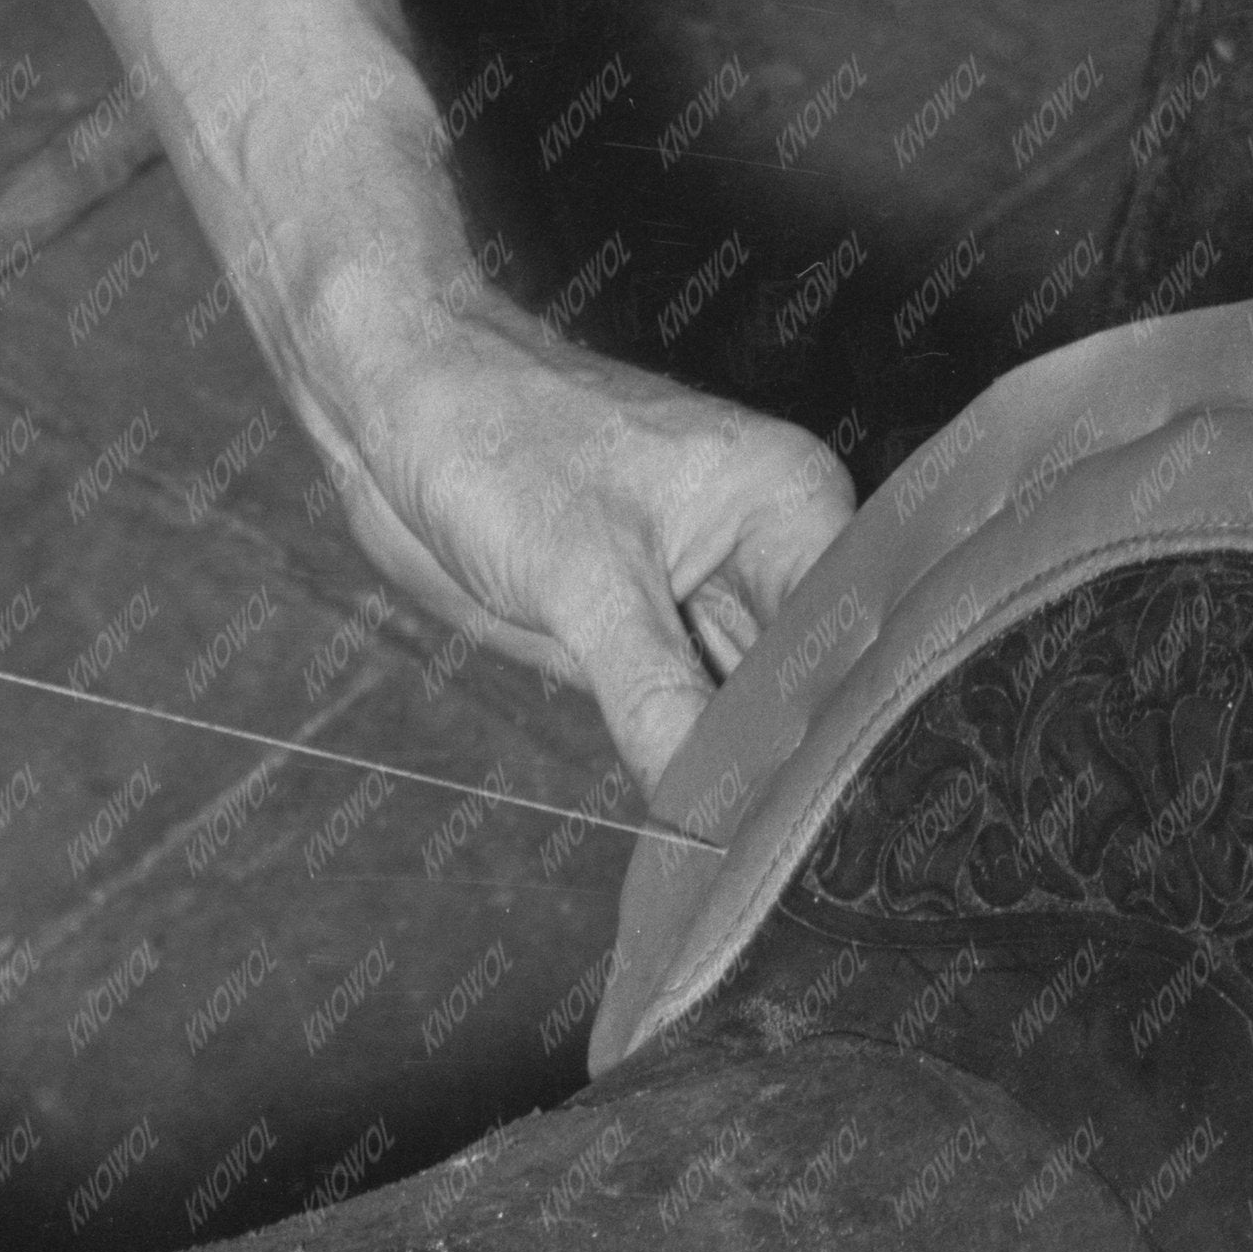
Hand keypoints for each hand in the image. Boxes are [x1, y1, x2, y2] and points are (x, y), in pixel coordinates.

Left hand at [290, 272, 854, 791]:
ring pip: (753, 712)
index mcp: (789, 502)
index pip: (855, 636)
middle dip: (799, 762)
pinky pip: (688, 717)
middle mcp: (769, 550)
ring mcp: (708, 597)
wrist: (397, 403)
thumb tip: (717, 810)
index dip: (843, 727)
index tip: (826, 812)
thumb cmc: (492, 439)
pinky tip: (702, 816)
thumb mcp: (582, 583)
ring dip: (745, 773)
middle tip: (798, 847)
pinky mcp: (650, 633)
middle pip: (815, 684)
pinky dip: (689, 761)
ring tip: (758, 844)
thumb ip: (658, 701)